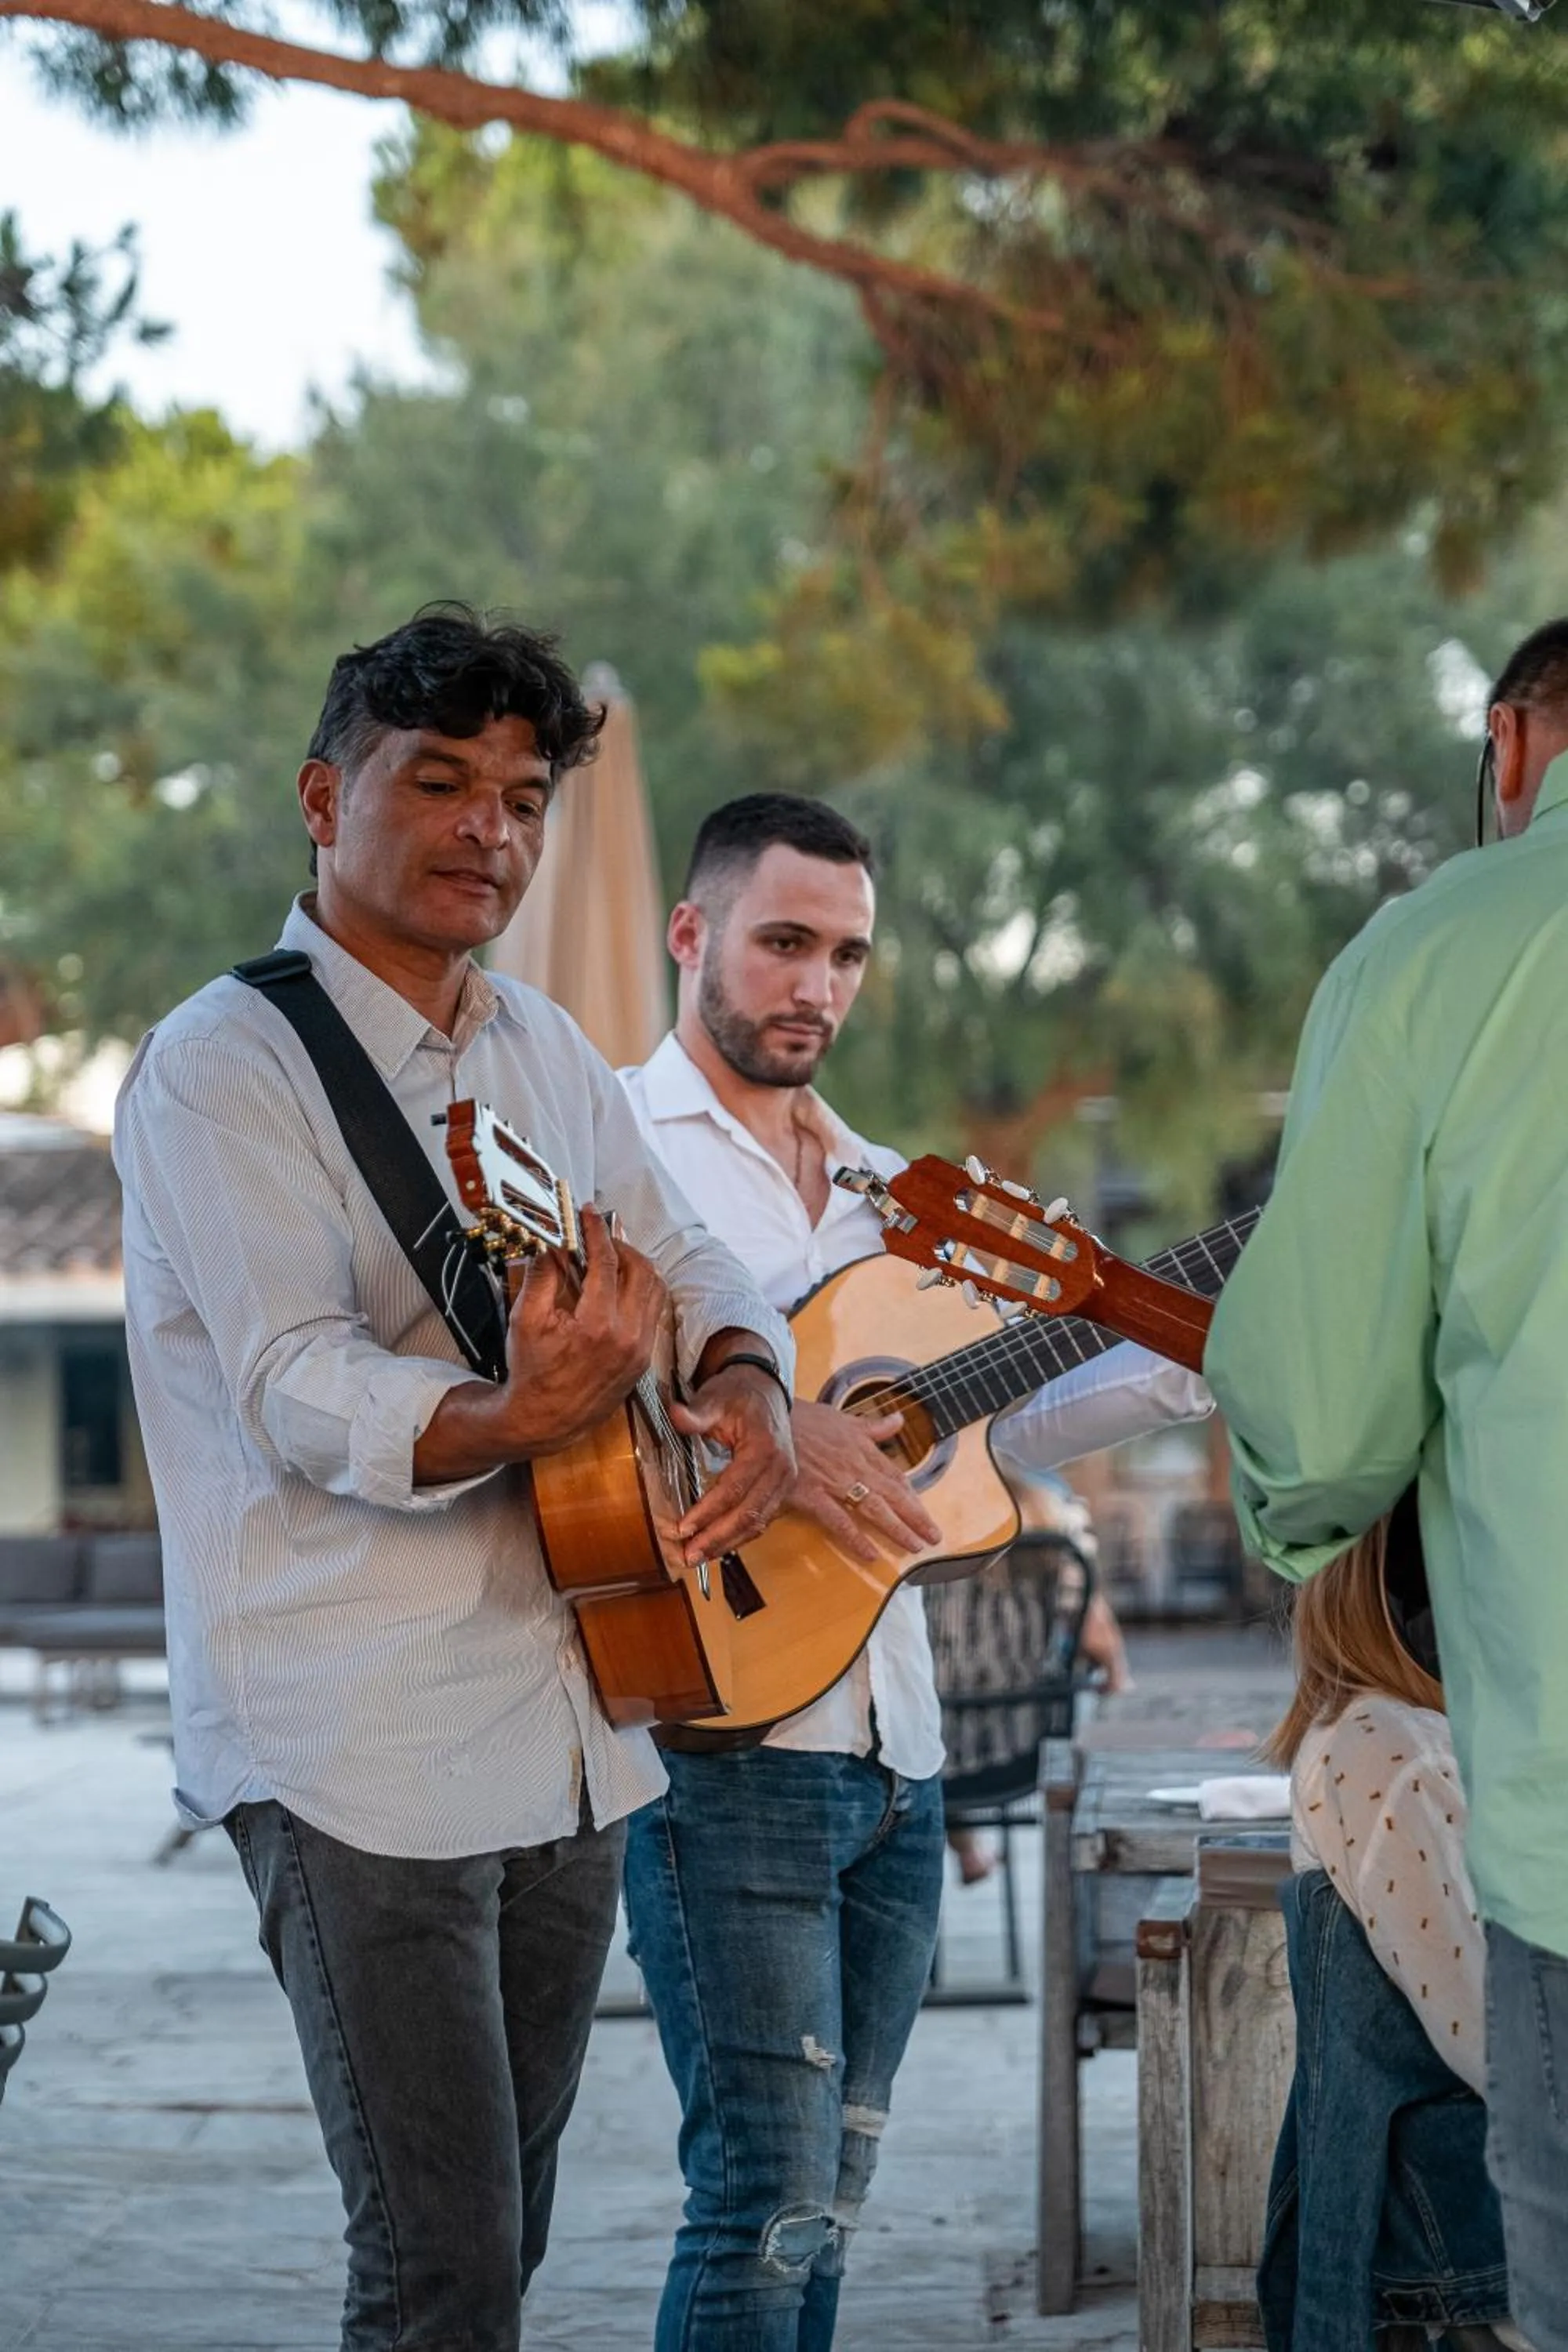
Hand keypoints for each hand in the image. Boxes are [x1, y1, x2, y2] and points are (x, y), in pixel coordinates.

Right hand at [413, 1206, 666, 1480]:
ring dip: (636, 1265)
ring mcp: (640, 1349)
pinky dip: (641, 1290)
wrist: (545, 1419)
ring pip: (655, 1289)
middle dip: (621, 1244)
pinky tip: (618, 1285)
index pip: (607, 1261)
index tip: (588, 1213)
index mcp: (597, 1325)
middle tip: (599, 1235)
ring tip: (611, 1256)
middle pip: (641, 1269)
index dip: (597, 1231)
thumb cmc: (532, 1371)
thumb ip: (541, 1274)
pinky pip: (653, 1311)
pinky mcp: (643, 1358)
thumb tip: (553, 1240)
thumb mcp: (525, 1319)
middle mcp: (627, 1336)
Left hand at [672, 1366, 795, 1565]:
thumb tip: (675, 1415)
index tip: (682, 1527)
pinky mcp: (780, 1491)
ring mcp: (784, 1483)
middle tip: (687, 1555)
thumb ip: (696, 1413)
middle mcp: (780, 1470)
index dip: (708, 1511)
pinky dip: (738, 1537)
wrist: (765, 1391)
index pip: (734, 1488)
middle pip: (748, 1514)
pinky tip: (716, 1547)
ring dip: (726, 1543)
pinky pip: (761, 1520)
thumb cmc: (738, 1396)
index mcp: (765, 1448)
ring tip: (697, 1557)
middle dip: (716, 1538)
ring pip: (756, 1523)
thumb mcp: (714, 1398)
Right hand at [787, 1398, 940, 1564]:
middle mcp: (854, 1466)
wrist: (768, 1418)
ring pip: (874, 1508)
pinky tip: (870, 1554)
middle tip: (933, 1537)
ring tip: (914, 1547)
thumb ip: (872, 1426)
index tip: (925, 1514)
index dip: (912, 1497)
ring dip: (897, 1528)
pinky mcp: (812, 1494)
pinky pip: (838, 1520)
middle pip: (892, 1495)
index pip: (895, 1477)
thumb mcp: (842, 1417)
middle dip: (915, 1517)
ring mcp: (834, 1481)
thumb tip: (898, 1421)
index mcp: (862, 1449)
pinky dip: (855, 1538)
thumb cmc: (803, 1418)